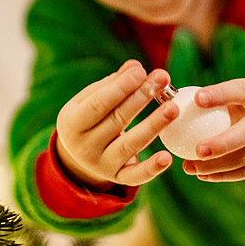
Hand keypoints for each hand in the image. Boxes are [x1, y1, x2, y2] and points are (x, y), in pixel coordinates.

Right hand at [55, 60, 177, 190]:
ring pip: (130, 145)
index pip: (98, 104)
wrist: (78, 156)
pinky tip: (167, 157)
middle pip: (117, 120)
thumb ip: (113, 83)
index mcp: (71, 123)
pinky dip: (152, 169)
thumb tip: (135, 66)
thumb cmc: (89, 117)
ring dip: (153, 125)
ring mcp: (101, 165)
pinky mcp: (118, 178)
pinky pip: (136, 176)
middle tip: (163, 78)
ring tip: (173, 107)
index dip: (120, 87)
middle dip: (141, 97)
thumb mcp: (91, 99)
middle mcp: (84, 147)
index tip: (140, 71)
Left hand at [182, 77, 244, 181]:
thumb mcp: (237, 92)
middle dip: (224, 143)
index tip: (197, 98)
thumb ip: (212, 95)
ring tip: (189, 166)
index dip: (221, 94)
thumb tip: (171, 97)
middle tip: (198, 150)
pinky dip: (224, 175)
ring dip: (217, 165)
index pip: (240, 90)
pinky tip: (202, 174)